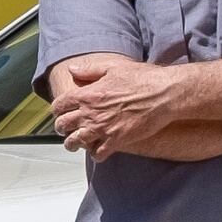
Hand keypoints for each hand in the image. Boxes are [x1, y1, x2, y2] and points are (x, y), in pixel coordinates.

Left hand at [49, 58, 192, 157]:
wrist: (164, 94)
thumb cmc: (142, 79)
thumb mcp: (113, 68)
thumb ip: (89, 70)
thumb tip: (72, 69)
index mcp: (87, 95)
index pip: (59, 105)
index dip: (57, 109)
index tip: (59, 111)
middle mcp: (91, 113)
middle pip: (64, 124)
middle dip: (61, 127)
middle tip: (64, 129)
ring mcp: (103, 128)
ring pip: (76, 141)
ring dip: (72, 144)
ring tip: (73, 144)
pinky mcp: (118, 140)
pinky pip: (99, 153)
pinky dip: (95, 154)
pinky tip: (97, 152)